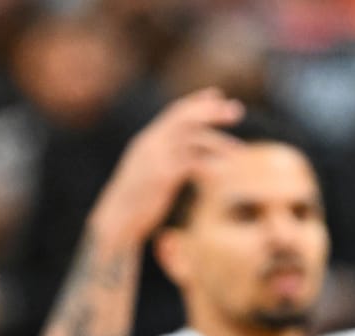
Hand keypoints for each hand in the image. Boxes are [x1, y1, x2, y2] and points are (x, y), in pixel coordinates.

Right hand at [89, 88, 244, 245]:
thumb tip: (182, 159)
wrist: (116, 221)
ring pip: (193, 139)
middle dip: (213, 112)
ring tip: (238, 151)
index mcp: (147, 141)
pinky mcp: (162, 176)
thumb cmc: (133, 201)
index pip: (174, 112)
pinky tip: (222, 172)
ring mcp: (156, 159)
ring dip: (218, 142)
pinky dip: (210, 165)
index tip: (218, 94)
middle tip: (238, 111)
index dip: (197, 102)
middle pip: (186, 117)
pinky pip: (192, 163)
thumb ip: (162, 159)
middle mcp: (151, 144)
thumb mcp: (146, 173)